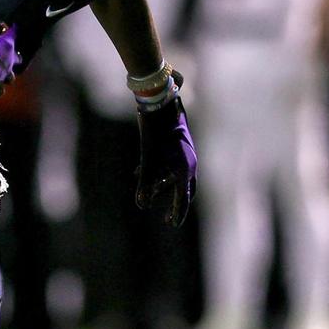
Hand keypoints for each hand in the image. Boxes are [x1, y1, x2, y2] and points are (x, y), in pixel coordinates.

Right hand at [0, 0, 19, 94]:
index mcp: (6, 46)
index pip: (13, 35)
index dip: (9, 31)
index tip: (4, 29)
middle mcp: (8, 62)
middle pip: (16, 58)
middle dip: (12, 56)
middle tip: (5, 53)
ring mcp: (2, 77)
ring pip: (10, 76)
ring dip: (6, 73)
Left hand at [136, 94, 196, 227]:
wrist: (160, 103)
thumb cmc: (154, 132)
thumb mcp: (147, 159)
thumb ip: (145, 183)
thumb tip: (141, 205)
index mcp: (185, 169)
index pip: (182, 198)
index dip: (177, 212)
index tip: (172, 224)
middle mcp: (189, 162)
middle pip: (184, 189)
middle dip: (174, 203)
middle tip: (168, 219)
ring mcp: (184, 154)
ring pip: (175, 177)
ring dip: (162, 186)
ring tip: (149, 194)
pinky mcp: (177, 146)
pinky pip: (169, 165)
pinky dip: (158, 172)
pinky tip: (139, 173)